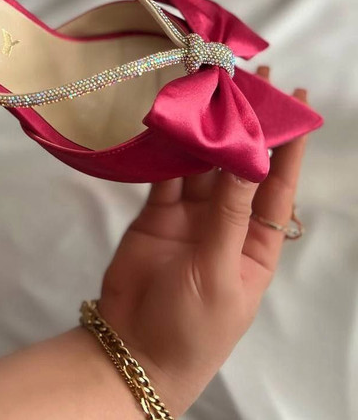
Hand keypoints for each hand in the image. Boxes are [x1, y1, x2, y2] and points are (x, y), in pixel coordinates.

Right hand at [98, 67, 307, 416]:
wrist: (132, 349)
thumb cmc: (193, 324)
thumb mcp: (219, 271)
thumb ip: (228, 213)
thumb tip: (248, 158)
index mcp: (256, 243)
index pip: (279, 185)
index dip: (289, 144)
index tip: (297, 101)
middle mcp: (227, 223)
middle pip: (240, 167)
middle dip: (246, 127)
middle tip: (247, 82)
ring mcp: (191, 217)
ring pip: (202, 166)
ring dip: (206, 133)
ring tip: (209, 92)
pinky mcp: (157, 213)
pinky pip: (166, 176)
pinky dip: (169, 151)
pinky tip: (172, 123)